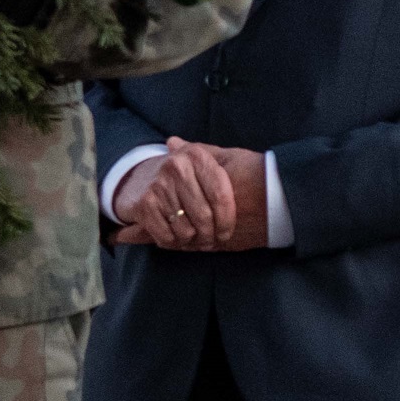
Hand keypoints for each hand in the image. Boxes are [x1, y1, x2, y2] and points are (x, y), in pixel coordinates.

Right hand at [114, 142, 265, 249]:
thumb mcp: (208, 162)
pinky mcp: (143, 204)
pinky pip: (167, 237)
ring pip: (186, 230)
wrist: (140, 178)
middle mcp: (176, 167)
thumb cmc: (186, 176)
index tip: (228, 233)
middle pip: (204, 217)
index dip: (228, 221)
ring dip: (193, 242)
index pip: (221, 196)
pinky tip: (178, 238)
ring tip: (196, 238)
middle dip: (211, 236)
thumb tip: (260, 167)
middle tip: (213, 241)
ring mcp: (158, 185)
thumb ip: (230, 164)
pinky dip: (175, 244)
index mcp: (197, 156)